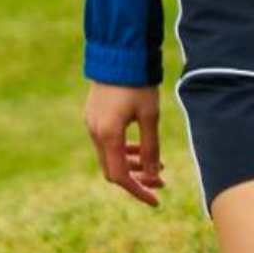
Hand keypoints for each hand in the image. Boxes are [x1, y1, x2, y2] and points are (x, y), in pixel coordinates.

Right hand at [83, 82, 165, 206]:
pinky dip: (123, 148)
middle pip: (113, 168)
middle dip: (138, 178)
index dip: (138, 191)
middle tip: (162, 181)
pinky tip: (140, 147)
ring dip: (132, 162)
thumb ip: (151, 147)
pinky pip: (107, 141)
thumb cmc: (137, 82)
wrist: (119, 52)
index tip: (156, 200)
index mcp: (108, 134)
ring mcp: (92, 123)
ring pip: (110, 154)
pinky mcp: (93, 114)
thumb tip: (154, 176)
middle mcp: (95, 132)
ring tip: (157, 164)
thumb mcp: (150, 115)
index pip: (120, 176)